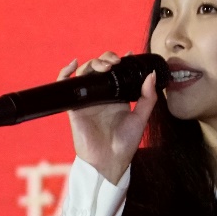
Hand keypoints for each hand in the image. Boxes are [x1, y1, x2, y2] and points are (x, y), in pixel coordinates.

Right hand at [58, 52, 157, 184]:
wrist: (110, 161)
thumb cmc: (125, 143)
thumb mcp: (141, 118)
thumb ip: (148, 97)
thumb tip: (152, 75)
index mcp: (116, 96)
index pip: (116, 72)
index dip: (120, 60)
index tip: (129, 54)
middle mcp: (101, 95)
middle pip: (99, 68)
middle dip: (106, 58)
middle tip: (115, 62)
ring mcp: (87, 99)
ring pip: (85, 73)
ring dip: (93, 63)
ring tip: (105, 65)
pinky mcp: (74, 106)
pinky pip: (65, 85)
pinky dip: (65, 72)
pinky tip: (73, 64)